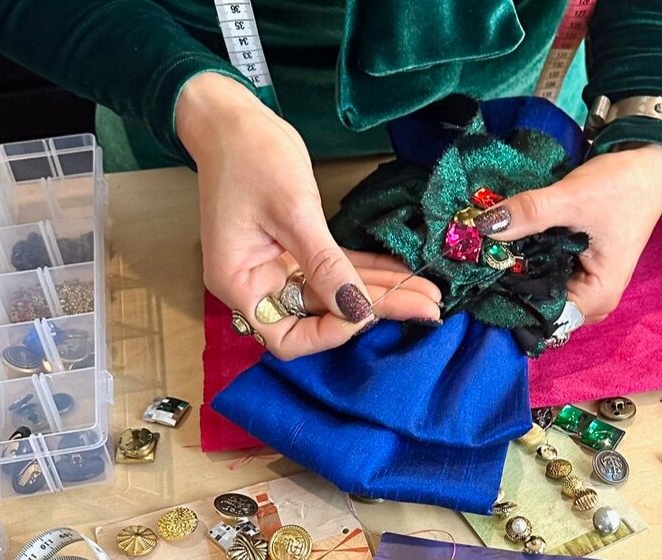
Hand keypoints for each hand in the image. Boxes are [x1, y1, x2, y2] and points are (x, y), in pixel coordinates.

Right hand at [177, 73, 440, 358]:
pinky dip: (367, 269)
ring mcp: (278, 267)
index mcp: (240, 283)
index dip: (328, 333)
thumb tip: (356, 311)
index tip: (367, 312)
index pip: (286, 337)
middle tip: (428, 307)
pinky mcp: (296, 248)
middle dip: (375, 309)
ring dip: (381, 290)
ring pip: (335, 291)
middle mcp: (258, 284)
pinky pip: (336, 267)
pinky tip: (403, 270)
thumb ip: (324, 265)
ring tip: (429, 293)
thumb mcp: (293, 212)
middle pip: (321, 314)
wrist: (233, 120)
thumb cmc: (251, 159)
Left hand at [474, 144, 661, 323]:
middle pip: (538, 306)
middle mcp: (592, 300)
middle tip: (476, 259)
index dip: (510, 299)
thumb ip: (530, 213)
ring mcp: (584, 285)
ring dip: (514, 271)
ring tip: (486, 250)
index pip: (544, 317)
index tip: (480, 276)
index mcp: (598, 296)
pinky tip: (504, 245)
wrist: (648, 164)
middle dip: (507, 284)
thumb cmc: (622, 186)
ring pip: (537, 289)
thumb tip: (484, 226)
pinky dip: (524, 261)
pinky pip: (543, 274)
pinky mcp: (576, 268)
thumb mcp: (573, 198)